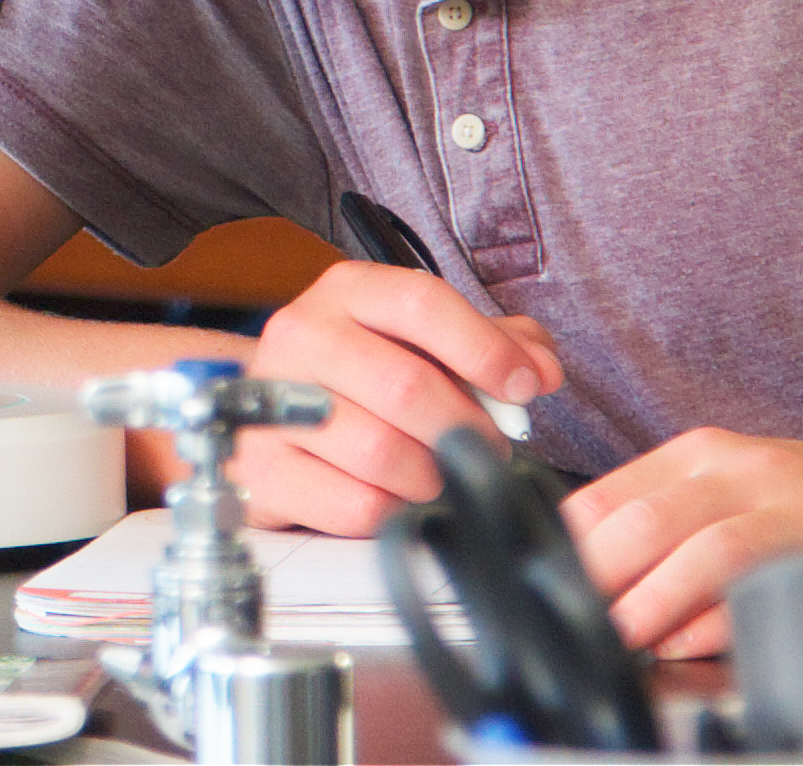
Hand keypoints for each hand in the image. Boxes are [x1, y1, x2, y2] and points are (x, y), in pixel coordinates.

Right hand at [228, 261, 562, 534]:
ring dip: (431, 477)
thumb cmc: (361, 380)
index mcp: (348, 292)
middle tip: (486, 450)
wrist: (269, 417)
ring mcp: (272, 401)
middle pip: (407, 386)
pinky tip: (397, 499)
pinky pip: (353, 503)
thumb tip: (540, 367)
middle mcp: (302, 335)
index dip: (484, 349)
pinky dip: (394, 510)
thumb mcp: (424, 344)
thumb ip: (492, 344)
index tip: (524, 386)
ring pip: (381, 451)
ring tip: (438, 477)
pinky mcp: (262, 469)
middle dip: (467, 429)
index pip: (422, 303)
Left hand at [561, 428, 802, 657]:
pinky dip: (718, 620)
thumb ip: (668, 521)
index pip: (605, 496)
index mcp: (703, 455)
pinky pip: (769, 588)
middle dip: (591, 584)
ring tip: (613, 644)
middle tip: (561, 627)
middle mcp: (744, 473)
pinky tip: (687, 644)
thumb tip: (583, 576)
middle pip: (640, 523)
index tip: (532, 593)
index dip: (559, 551)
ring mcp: (797, 514)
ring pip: (697, 551)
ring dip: (645, 607)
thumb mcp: (740, 489)